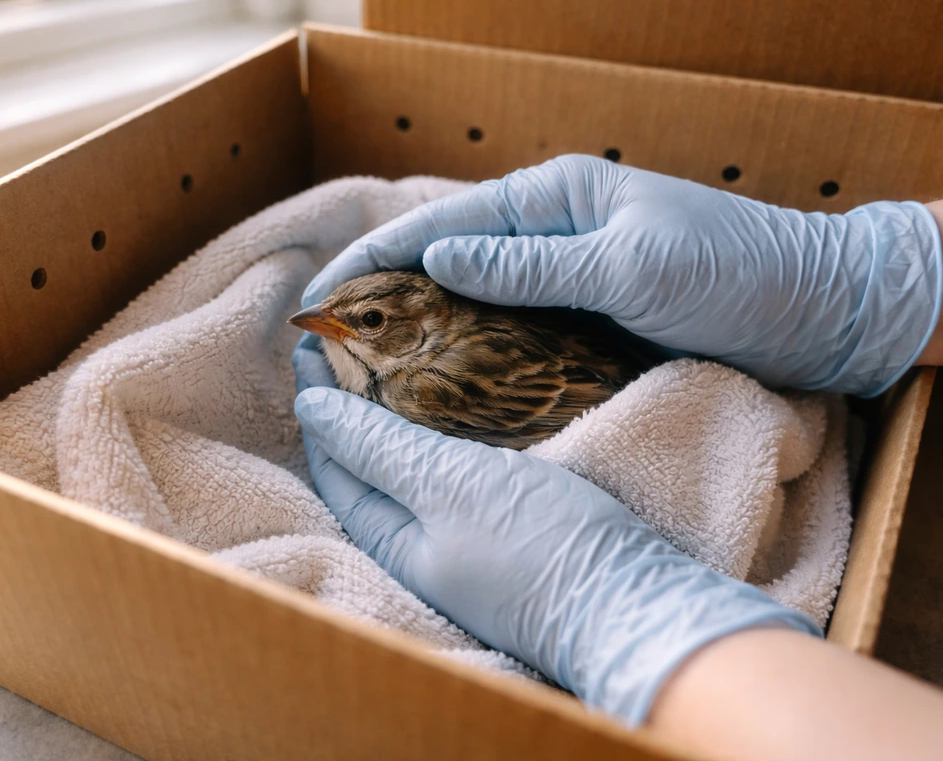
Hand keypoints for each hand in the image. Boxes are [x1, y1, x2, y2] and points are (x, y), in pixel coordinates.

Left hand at [292, 336, 818, 725]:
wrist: (632, 602)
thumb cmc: (534, 543)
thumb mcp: (446, 485)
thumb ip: (376, 446)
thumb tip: (310, 406)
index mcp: (390, 537)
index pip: (333, 460)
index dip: (318, 400)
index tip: (316, 341)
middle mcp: (420, 539)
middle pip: (370, 460)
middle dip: (354, 403)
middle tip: (357, 340)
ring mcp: (465, 534)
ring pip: (415, 463)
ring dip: (399, 412)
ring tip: (399, 359)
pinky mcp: (507, 524)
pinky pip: (457, 470)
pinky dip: (444, 430)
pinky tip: (460, 405)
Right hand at [303, 154, 942, 396]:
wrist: (818, 306)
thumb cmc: (733, 273)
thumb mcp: (630, 266)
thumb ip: (531, 265)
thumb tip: (436, 263)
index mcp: (555, 198)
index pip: (442, 226)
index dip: (374, 261)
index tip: (319, 297)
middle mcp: (553, 232)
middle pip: (447, 265)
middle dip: (386, 300)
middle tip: (330, 347)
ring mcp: (571, 277)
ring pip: (476, 303)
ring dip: (424, 332)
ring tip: (369, 372)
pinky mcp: (589, 317)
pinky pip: (515, 332)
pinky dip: (476, 354)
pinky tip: (445, 384)